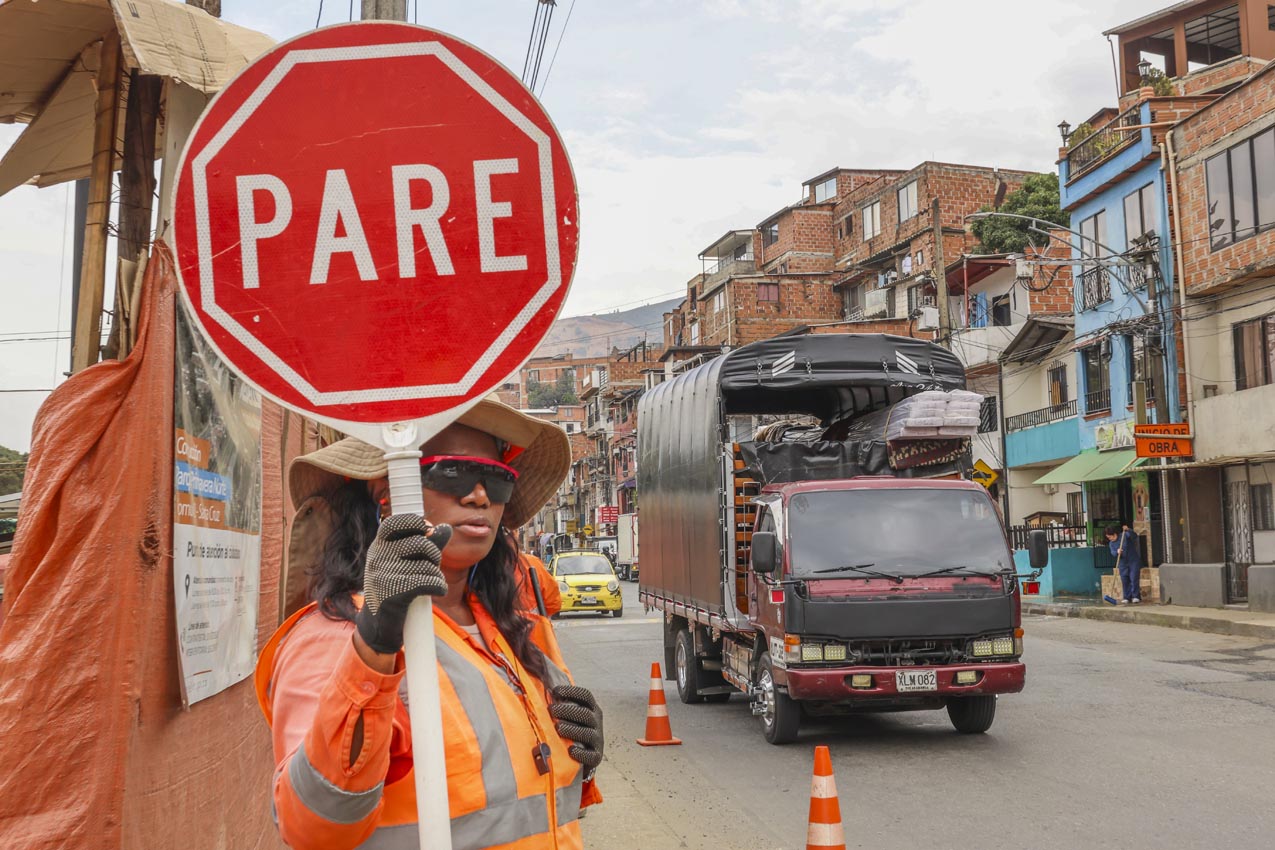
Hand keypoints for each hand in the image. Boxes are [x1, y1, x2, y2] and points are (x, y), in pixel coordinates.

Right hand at [356, 514, 451, 654]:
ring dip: (437, 575)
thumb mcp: (406, 563)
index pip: (394, 522)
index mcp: (379, 546)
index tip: (426, 530)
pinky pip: (428, 581)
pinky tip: (438, 590)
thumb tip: (446, 527)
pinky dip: (439, 586)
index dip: (414, 522)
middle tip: (433, 565)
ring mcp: (383, 575)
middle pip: (420, 543)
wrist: (377, 626)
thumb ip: (427, 544)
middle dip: (434, 555)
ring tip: (433, 582)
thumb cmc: (394, 589)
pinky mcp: (393, 593)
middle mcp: (378, 557)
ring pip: (427, 565)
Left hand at [549, 685, 602, 772]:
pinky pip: (590, 754)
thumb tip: (541, 688)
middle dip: (568, 711)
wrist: (587, 754)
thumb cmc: (575, 730)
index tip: (555, 691)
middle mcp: (596, 722)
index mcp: (592, 709)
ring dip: (572, 730)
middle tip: (552, 710)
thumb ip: (562, 704)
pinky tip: (570, 750)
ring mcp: (597, 739)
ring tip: (558, 728)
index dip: (571, 692)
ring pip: (587, 733)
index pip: (585, 696)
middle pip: (585, 714)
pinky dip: (581, 753)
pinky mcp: (596, 756)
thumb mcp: (573, 716)